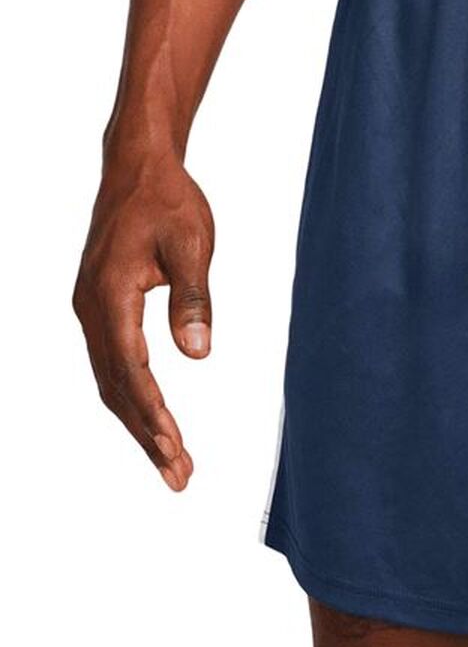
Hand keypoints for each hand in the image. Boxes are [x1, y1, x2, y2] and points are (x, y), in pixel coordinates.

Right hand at [73, 153, 213, 490]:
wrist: (138, 169)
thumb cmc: (170, 202)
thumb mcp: (192, 245)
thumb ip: (194, 299)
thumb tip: (198, 355)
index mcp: (110, 295)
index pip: (131, 369)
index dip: (153, 412)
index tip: (174, 446)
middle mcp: (91, 309)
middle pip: (117, 388)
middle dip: (147, 436)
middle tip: (179, 477)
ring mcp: (91, 311)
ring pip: (112, 383)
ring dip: (140, 425)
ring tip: (173, 464)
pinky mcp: (100, 310)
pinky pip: (113, 366)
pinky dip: (134, 400)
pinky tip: (153, 424)